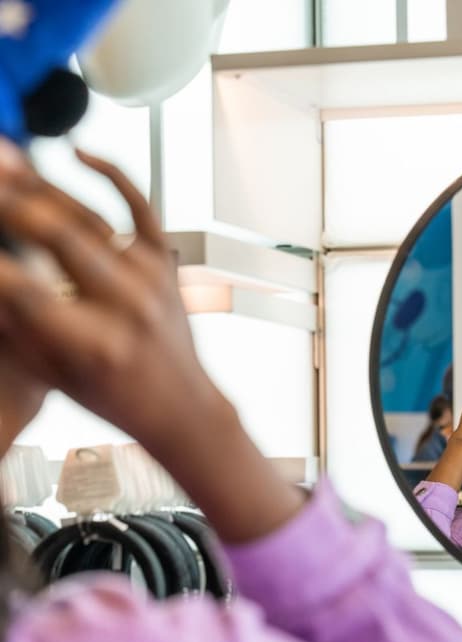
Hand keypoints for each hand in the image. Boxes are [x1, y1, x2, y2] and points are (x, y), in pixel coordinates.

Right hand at [0, 140, 303, 540]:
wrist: (181, 405)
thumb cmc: (115, 396)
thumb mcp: (52, 373)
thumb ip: (14, 326)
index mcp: (91, 342)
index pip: (23, 287)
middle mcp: (126, 305)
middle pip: (58, 237)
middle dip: (11, 204)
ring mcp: (151, 279)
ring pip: (91, 217)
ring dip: (44, 184)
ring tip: (6, 160)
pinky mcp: (166, 265)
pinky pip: (142, 209)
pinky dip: (114, 175)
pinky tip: (79, 153)